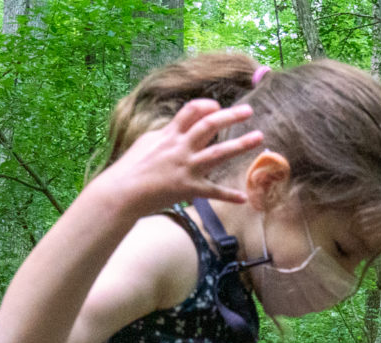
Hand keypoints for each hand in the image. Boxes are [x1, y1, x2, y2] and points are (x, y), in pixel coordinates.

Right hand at [96, 99, 264, 219]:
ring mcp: (186, 167)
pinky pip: (213, 192)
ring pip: (218, 152)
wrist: (122, 192)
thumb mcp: (146, 144)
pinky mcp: (188, 188)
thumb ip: (164, 136)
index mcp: (169, 134)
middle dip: (231, 116)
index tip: (218, 106)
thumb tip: (175, 131)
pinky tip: (243, 197)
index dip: (207, 106)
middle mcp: (180, 147)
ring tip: (258, 138)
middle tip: (249, 110)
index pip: (191, 111)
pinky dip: (228, 195)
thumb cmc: (130, 169)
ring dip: (240, 145)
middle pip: (210, 125)